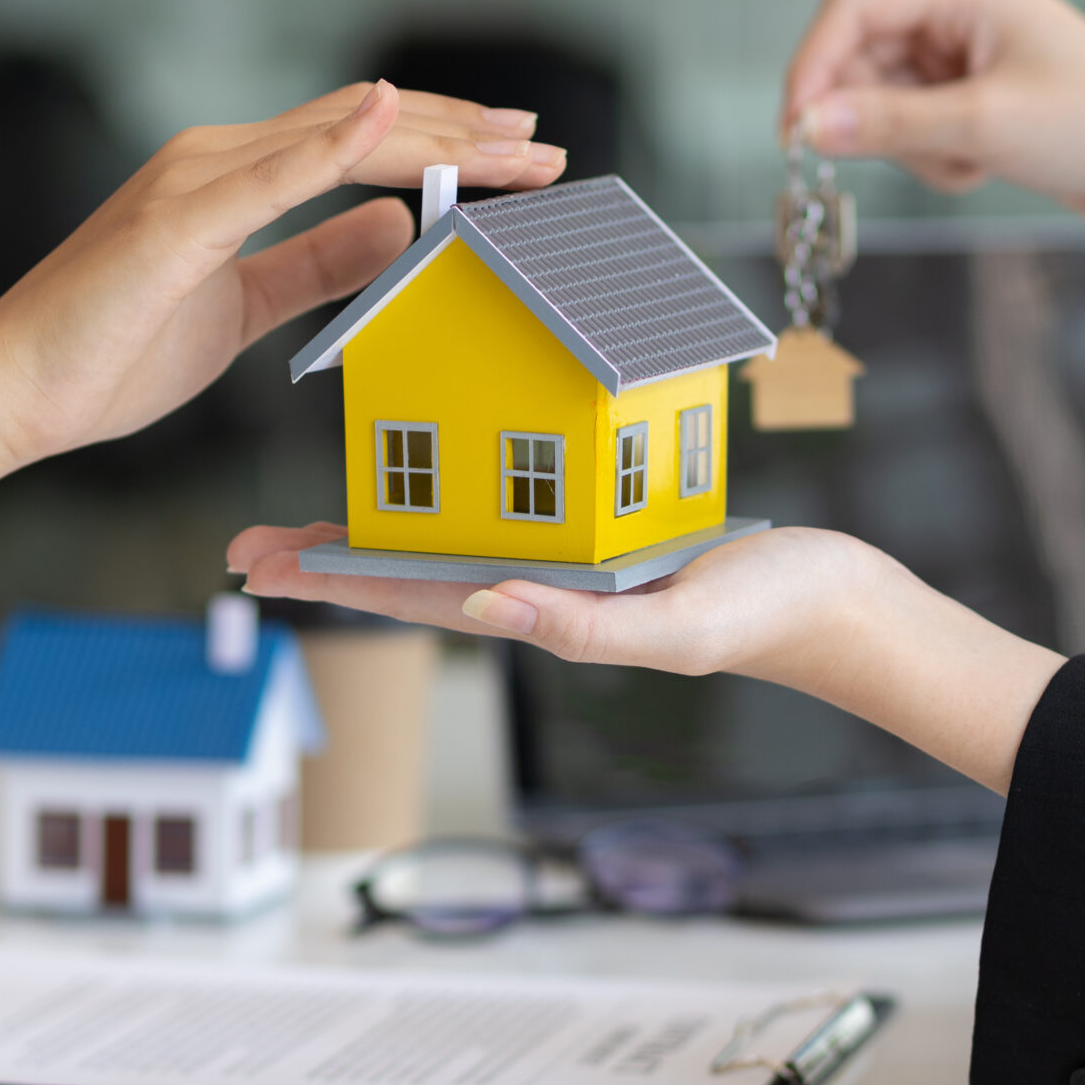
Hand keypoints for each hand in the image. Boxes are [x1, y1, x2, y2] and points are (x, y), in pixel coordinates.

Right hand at [0, 82, 564, 466]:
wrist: (16, 391)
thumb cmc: (113, 353)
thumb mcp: (246, 308)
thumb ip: (316, 263)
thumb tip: (396, 227)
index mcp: (234, 180)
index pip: (360, 146)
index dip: (446, 147)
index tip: (520, 163)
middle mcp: (218, 161)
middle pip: (364, 128)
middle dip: (463, 135)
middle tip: (546, 151)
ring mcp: (195, 181)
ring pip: (334, 136)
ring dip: (430, 134)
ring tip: (509, 145)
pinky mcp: (174, 221)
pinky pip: (266, 174)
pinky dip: (327, 142)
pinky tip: (387, 120)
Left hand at [230, 522, 1063, 793]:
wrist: (839, 599)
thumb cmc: (766, 616)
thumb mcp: (673, 625)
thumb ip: (581, 626)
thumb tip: (483, 606)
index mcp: (543, 605)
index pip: (414, 589)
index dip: (334, 574)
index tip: (257, 560)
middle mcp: (542, 579)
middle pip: (412, 562)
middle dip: (331, 555)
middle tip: (244, 545)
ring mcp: (570, 551)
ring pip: (454, 526)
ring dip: (382, 519)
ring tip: (314, 511)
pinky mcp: (604, 516)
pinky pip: (519, 492)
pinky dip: (468, 477)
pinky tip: (441, 458)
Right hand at [780, 0, 1084, 235]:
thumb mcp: (982, 128)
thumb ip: (887, 126)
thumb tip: (808, 128)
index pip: (852, 10)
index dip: (811, 68)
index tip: (793, 132)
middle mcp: (962, 9)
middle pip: (860, 59)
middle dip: (873, 120)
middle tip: (903, 159)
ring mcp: (967, 54)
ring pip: (882, 102)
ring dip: (910, 146)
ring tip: (968, 162)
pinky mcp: (973, 96)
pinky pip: (913, 128)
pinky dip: (934, 158)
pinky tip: (981, 167)